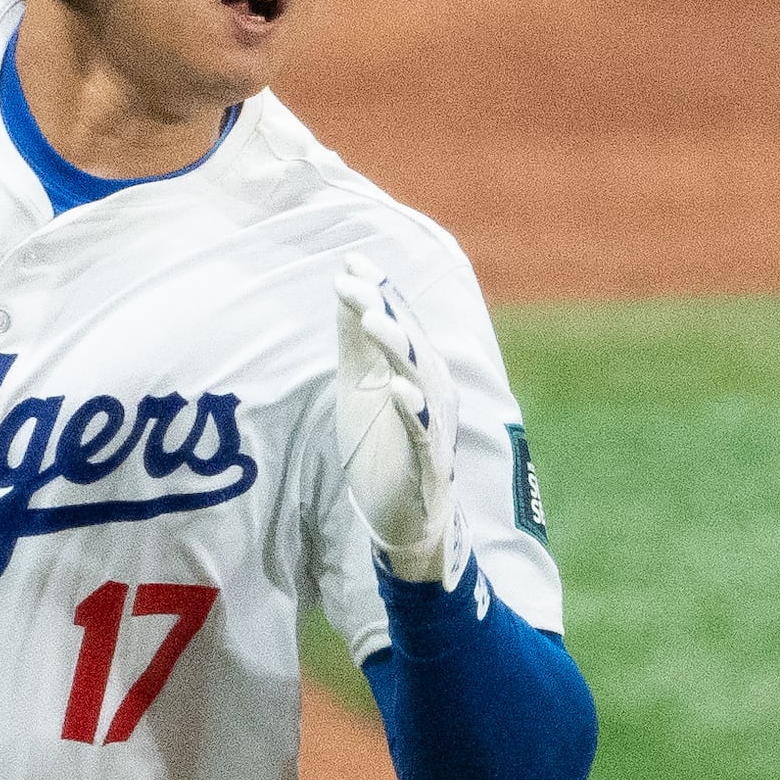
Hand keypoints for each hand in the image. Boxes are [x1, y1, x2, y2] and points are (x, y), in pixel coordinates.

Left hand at [331, 259, 465, 592]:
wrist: (403, 518)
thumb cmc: (380, 447)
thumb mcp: (359, 385)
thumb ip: (355, 341)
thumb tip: (346, 288)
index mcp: (416, 369)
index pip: (399, 321)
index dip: (379, 291)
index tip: (351, 261)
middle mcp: (431, 390)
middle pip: (410, 341)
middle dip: (384, 309)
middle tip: (354, 283)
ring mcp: (432, 425)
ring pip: (420, 377)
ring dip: (397, 347)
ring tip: (373, 321)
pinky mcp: (428, 461)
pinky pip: (422, 431)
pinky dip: (411, 408)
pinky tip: (396, 389)